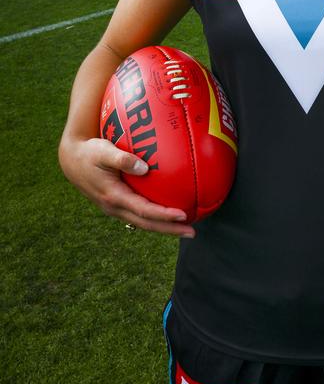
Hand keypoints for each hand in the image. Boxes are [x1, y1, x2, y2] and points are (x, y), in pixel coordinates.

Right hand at [58, 136, 195, 236]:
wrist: (71, 160)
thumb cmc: (90, 152)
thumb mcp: (103, 151)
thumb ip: (122, 158)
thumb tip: (144, 167)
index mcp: (113, 196)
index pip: (143, 210)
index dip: (164, 215)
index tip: (183, 215)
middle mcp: (114, 207)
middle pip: (146, 223)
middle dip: (170, 229)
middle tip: (192, 232)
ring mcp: (115, 209)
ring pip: (143, 222)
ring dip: (164, 227)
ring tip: (185, 228)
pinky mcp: (117, 204)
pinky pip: (139, 215)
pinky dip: (155, 217)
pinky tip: (168, 214)